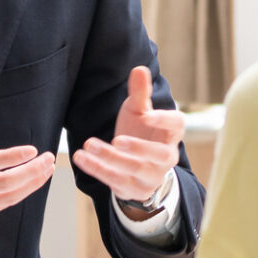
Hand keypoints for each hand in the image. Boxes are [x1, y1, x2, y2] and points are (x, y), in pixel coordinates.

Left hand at [72, 66, 182, 210]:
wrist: (137, 165)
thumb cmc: (141, 132)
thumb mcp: (139, 111)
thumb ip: (140, 93)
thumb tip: (139, 69)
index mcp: (171, 134)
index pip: (176, 125)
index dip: (163, 121)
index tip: (146, 115)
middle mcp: (167, 157)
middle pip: (159, 154)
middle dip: (137, 148)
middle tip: (116, 140)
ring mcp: (152, 176)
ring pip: (134, 169)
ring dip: (110, 158)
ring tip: (89, 144)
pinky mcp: (134, 189)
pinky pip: (115, 181)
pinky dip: (97, 169)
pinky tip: (81, 157)